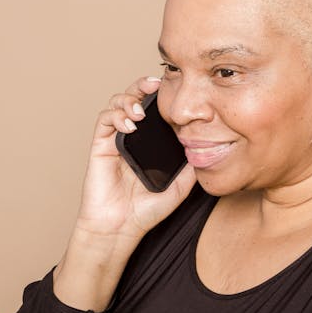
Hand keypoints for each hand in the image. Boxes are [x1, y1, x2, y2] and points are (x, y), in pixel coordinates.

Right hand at [74, 75, 195, 242]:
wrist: (122, 228)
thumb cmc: (147, 209)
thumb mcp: (181, 185)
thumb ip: (192, 165)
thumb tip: (211, 146)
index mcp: (151, 141)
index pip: (155, 107)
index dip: (161, 94)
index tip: (175, 87)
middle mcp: (132, 135)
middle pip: (134, 97)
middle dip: (143, 85)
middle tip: (156, 84)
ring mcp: (115, 139)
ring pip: (117, 103)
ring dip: (128, 100)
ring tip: (140, 112)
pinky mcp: (100, 146)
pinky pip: (104, 121)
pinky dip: (116, 116)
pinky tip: (130, 124)